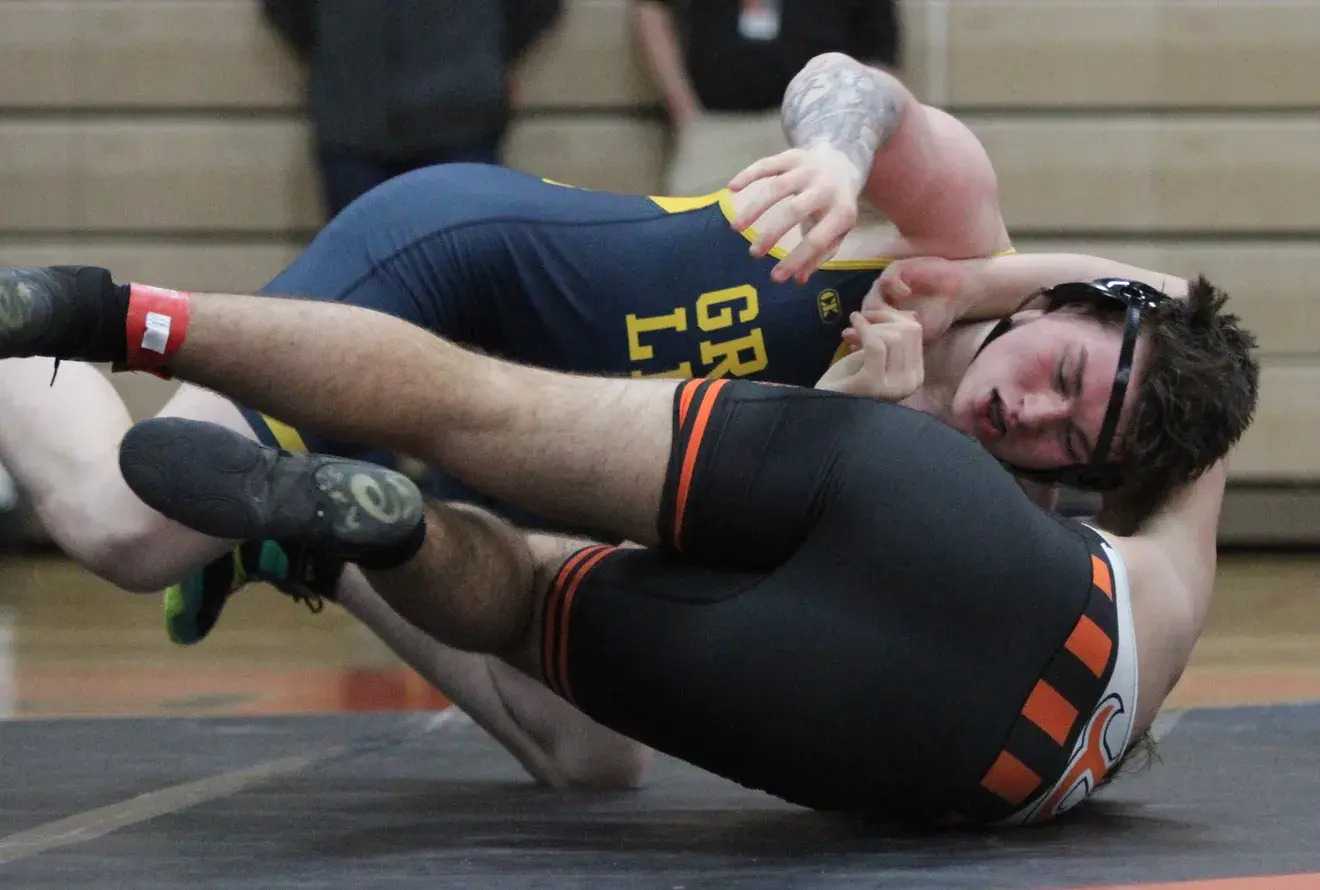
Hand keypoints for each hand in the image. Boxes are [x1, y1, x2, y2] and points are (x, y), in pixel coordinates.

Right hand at [727, 144, 864, 284]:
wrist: (843, 165)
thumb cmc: (834, 208)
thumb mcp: (836, 233)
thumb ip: (819, 255)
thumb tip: (798, 279)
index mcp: (840, 213)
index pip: (816, 240)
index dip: (795, 260)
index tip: (775, 277)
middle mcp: (825, 189)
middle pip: (794, 211)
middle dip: (772, 234)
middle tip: (754, 253)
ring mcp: (807, 170)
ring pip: (777, 187)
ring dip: (754, 208)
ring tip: (736, 228)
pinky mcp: (792, 156)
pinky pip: (767, 164)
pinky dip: (748, 174)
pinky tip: (732, 188)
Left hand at [816, 304, 923, 401]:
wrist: (822, 403)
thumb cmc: (847, 378)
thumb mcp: (877, 355)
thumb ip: (894, 338)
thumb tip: (908, 313)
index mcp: (915, 375)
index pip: (915, 332)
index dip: (892, 316)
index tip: (870, 316)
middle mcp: (911, 382)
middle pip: (907, 332)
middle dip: (881, 320)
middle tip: (858, 322)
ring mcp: (894, 386)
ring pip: (893, 337)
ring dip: (869, 327)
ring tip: (850, 332)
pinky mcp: (873, 383)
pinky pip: (876, 345)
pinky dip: (863, 329)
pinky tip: (851, 324)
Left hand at [873, 256, 970, 342]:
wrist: (958, 292)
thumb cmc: (938, 315)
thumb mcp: (917, 335)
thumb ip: (896, 342)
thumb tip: (872, 354)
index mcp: (883, 315)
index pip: (865, 326)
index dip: (865, 335)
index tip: (872, 345)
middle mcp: (882, 299)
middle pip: (866, 313)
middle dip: (873, 324)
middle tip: (887, 331)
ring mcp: (888, 284)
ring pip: (872, 297)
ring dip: (884, 309)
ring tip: (901, 315)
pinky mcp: (898, 268)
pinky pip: (886, 278)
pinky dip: (893, 285)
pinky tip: (906, 293)